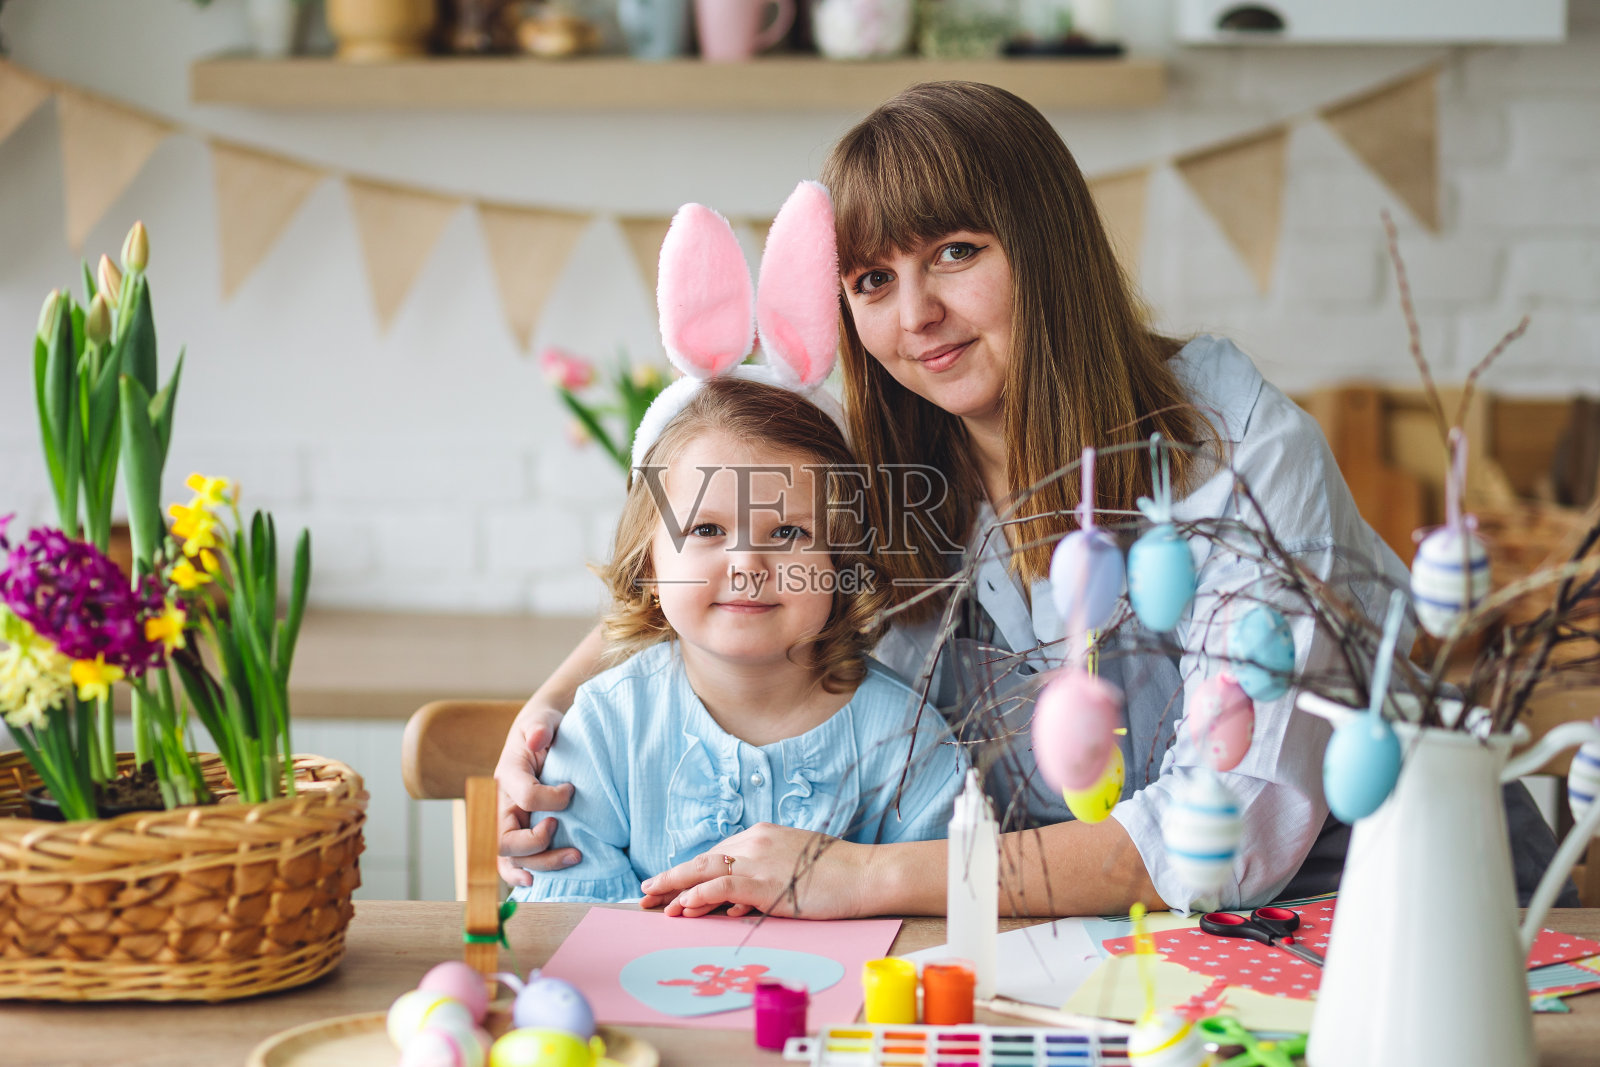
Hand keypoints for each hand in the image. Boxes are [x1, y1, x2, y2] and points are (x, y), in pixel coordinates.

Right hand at [495, 700, 578, 885]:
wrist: (541, 736)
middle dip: (538, 846)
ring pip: (508, 856)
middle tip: (573, 844)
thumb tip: (537, 736)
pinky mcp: (515, 830)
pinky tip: (535, 882)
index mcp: (507, 774)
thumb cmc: (544, 729)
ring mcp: (506, 820)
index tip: (572, 790)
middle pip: (505, 839)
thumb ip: (540, 726)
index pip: (525, 796)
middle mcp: (500, 802)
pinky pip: (509, 860)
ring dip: (540, 864)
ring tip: (574, 859)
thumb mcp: (543, 720)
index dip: (551, 799)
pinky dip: (518, 874)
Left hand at [637, 823, 871, 918]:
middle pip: (702, 859)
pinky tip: (683, 907)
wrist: (866, 874)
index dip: (689, 871)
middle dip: (671, 878)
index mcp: (761, 834)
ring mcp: (759, 859)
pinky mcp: (765, 880)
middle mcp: (755, 840)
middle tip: (645, 894)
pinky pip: (720, 886)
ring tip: (653, 902)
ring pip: (704, 870)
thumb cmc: (838, 873)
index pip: (716, 854)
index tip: (669, 886)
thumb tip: (734, 904)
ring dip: (674, 887)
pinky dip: (698, 896)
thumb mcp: (795, 867)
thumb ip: (763, 880)